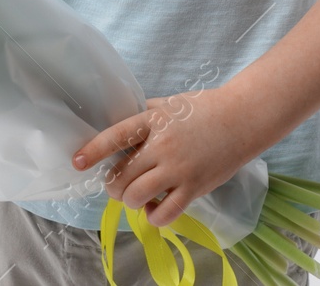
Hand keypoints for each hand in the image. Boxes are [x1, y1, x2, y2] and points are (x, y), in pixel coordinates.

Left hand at [71, 86, 255, 228]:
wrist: (243, 118)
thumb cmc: (206, 108)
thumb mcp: (171, 103)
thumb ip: (146, 112)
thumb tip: (121, 118)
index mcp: (153, 121)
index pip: (116, 136)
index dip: (93, 151)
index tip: (76, 162)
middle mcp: (162, 145)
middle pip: (121, 176)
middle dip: (113, 185)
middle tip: (118, 184)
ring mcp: (179, 169)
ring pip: (137, 196)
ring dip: (130, 200)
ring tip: (137, 196)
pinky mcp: (195, 187)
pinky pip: (164, 213)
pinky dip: (153, 216)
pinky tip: (155, 208)